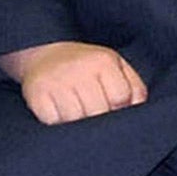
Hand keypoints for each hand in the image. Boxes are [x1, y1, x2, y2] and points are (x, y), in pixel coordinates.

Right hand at [0, 41, 147, 124]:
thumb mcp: (115, 66)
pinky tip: (59, 112)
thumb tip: (139, 109)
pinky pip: (53, 123)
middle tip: (93, 114)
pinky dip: (57, 123)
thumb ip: (134, 86)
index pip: (120, 97)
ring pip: (75, 120)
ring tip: (76, 112)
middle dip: (98, 119)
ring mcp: (57, 81)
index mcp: (103, 61)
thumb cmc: (87, 65)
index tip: (112, 108)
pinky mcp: (36, 94)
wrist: (45, 52)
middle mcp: (79, 69)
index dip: (118, 108)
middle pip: (98, 112)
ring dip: (77, 123)